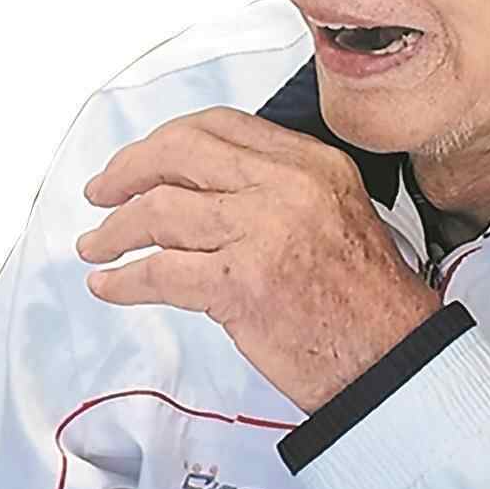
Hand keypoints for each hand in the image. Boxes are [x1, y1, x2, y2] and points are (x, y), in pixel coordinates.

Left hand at [77, 106, 443, 413]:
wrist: (392, 362)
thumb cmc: (365, 302)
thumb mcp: (337, 212)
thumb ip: (278, 186)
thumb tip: (201, 184)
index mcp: (313, 163)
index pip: (220, 126)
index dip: (166, 139)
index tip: (142, 158)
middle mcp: (287, 188)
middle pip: (180, 153)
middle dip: (127, 170)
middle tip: (102, 191)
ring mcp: (262, 234)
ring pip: (160, 210)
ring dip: (115, 230)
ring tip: (97, 244)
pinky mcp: (240, 285)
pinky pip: (160, 272)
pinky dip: (123, 281)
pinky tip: (109, 285)